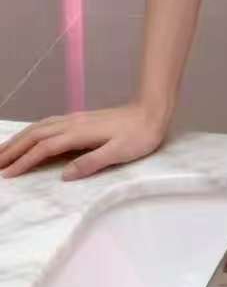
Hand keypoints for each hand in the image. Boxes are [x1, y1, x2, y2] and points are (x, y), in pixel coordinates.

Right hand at [0, 102, 170, 180]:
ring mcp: (76, 119)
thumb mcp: (119, 153)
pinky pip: (49, 124)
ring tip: (4, 151)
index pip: (44, 148)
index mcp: (79, 133)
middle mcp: (73, 123)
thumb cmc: (139, 135)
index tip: (7, 174)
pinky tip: (31, 136)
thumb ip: (91, 163)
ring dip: (20, 139)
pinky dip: (33, 131)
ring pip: (40, 127)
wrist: (153, 111)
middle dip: (13, 148)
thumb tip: (64, 175)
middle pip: (36, 134)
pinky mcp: (81, 119)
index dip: (24, 161)